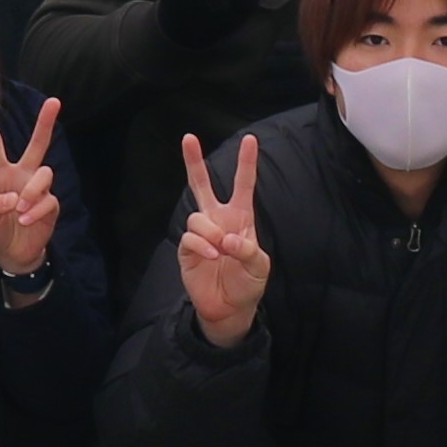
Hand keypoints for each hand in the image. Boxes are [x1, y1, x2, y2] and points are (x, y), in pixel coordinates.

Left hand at [0, 93, 64, 277]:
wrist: (13, 255)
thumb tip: (13, 198)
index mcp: (2, 174)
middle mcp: (23, 176)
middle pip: (37, 145)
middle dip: (45, 123)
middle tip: (54, 101)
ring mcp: (39, 190)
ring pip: (45, 174)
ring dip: (32, 191)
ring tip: (20, 209)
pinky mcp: (51, 205)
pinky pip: (48, 200)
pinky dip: (36, 211)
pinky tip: (25, 221)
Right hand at [175, 131, 272, 346]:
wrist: (230, 309)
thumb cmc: (248, 283)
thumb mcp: (259, 266)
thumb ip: (247, 249)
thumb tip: (226, 239)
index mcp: (240, 218)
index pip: (243, 185)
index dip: (246, 163)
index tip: (250, 139)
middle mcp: (218, 220)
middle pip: (202, 185)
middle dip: (193, 162)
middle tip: (188, 138)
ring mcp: (201, 234)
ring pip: (196, 216)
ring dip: (210, 233)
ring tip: (221, 251)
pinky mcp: (187, 250)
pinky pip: (189, 237)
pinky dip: (202, 246)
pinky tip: (213, 257)